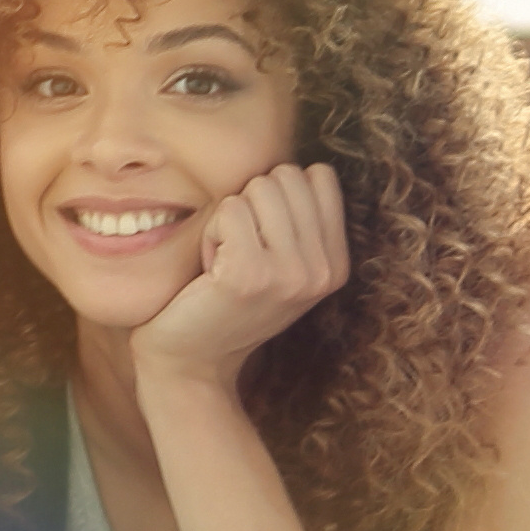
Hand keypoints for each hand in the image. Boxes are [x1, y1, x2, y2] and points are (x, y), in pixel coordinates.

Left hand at [132, 163, 349, 383]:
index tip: (264, 240)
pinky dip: (211, 232)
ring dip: (231, 218)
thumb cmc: (227, 301)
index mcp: (337, 264)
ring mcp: (290, 274)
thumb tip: (300, 167)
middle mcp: (322, 270)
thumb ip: (300, 221)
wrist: (192, 363)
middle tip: (241, 251)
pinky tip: (211, 270)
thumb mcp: (283, 265)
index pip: (319, 176)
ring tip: (226, 260)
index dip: (280, 195)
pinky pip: (230, 210)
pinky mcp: (250, 275)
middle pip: (287, 176)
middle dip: (253, 204)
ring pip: (258, 188)